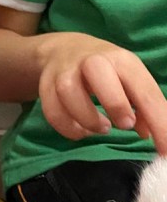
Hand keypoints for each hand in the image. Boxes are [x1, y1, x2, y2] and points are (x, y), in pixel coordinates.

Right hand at [39, 33, 166, 151]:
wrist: (64, 50)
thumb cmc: (108, 71)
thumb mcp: (131, 81)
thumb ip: (144, 108)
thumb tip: (151, 136)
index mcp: (122, 61)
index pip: (143, 89)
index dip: (158, 121)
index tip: (165, 151)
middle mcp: (92, 60)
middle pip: (98, 71)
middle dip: (115, 103)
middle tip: (125, 125)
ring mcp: (65, 70)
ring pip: (67, 91)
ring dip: (86, 117)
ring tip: (102, 128)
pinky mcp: (46, 84)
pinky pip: (50, 109)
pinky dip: (66, 127)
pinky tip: (81, 131)